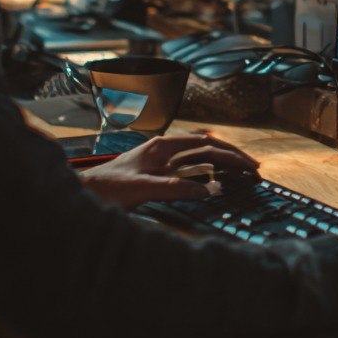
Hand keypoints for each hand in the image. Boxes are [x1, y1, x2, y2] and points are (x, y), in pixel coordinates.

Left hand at [78, 134, 259, 208]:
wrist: (84, 191)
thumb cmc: (108, 188)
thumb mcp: (144, 189)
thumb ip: (176, 188)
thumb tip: (210, 190)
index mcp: (163, 146)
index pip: (206, 145)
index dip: (231, 155)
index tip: (249, 166)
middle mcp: (163, 148)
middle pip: (206, 147)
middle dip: (231, 156)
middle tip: (253, 169)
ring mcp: (160, 158)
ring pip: (198, 155)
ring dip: (220, 161)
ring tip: (240, 170)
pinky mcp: (155, 170)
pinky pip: (187, 166)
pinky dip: (205, 169)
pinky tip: (212, 177)